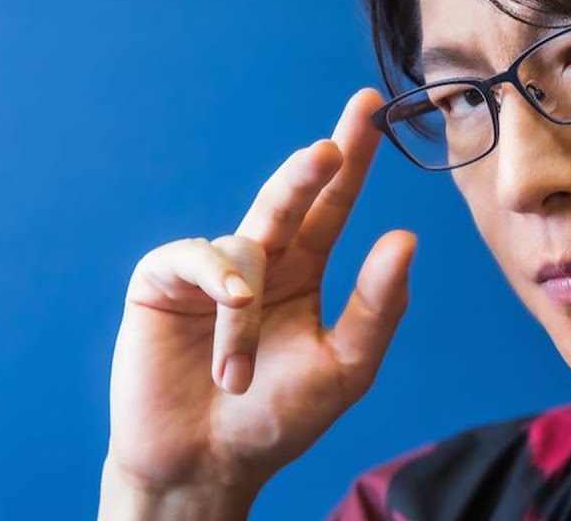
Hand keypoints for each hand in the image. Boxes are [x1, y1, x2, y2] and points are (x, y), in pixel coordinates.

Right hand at [101, 88, 414, 514]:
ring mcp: (211, 268)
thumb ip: (377, 305)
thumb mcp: (345, 366)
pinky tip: (226, 310)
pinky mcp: (163, 280)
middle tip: (331, 148)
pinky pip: (194, 256)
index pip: (334, 203)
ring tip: (235, 375)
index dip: (352, 157)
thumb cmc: (278, 418)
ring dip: (246, 310)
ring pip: (244, 248)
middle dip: (310, 168)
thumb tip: (406, 236)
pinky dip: (215, 281)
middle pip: (291, 196)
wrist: (206, 465)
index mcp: (306, 270)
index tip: (371, 105)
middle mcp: (262, 259)